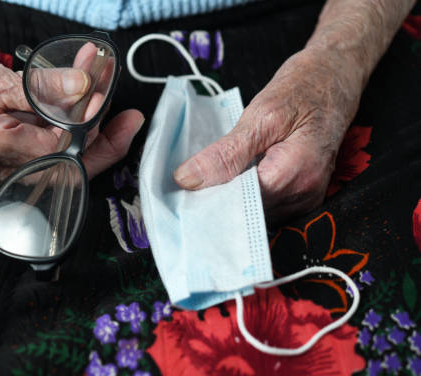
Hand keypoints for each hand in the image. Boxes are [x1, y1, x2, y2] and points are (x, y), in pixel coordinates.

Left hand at [174, 47, 361, 219]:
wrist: (335, 77)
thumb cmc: (302, 90)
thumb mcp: (259, 116)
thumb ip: (225, 154)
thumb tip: (187, 179)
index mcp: (295, 175)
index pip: (241, 206)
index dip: (211, 200)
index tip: (183, 191)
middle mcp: (304, 195)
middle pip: (249, 214)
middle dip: (219, 202)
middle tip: (190, 185)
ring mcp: (307, 198)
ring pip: (257, 213)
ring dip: (233, 199)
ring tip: (212, 178)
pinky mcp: (304, 195)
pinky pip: (268, 205)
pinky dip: (248, 194)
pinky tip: (234, 178)